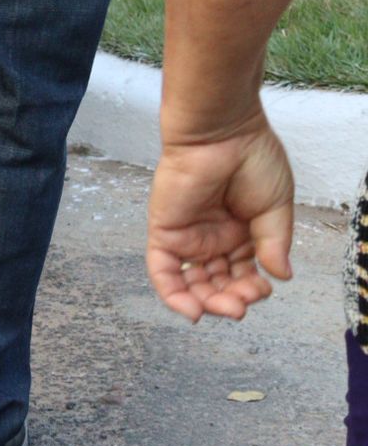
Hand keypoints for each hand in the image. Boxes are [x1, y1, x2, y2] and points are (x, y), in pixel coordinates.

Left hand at [146, 114, 294, 322]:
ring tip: (228, 308)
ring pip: (193, 283)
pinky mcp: (164, 234)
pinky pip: (164, 272)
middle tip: (244, 304)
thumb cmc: (253, 160)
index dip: (252, 288)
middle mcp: (213, 239)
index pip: (243, 273)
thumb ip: (273, 243)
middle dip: (231, 299)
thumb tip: (281, 276)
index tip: (265, 290)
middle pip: (218, 282)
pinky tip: (194, 311)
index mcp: (241, 234)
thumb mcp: (275, 206)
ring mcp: (188, 238)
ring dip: (209, 302)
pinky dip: (175, 296)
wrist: (223, 134)